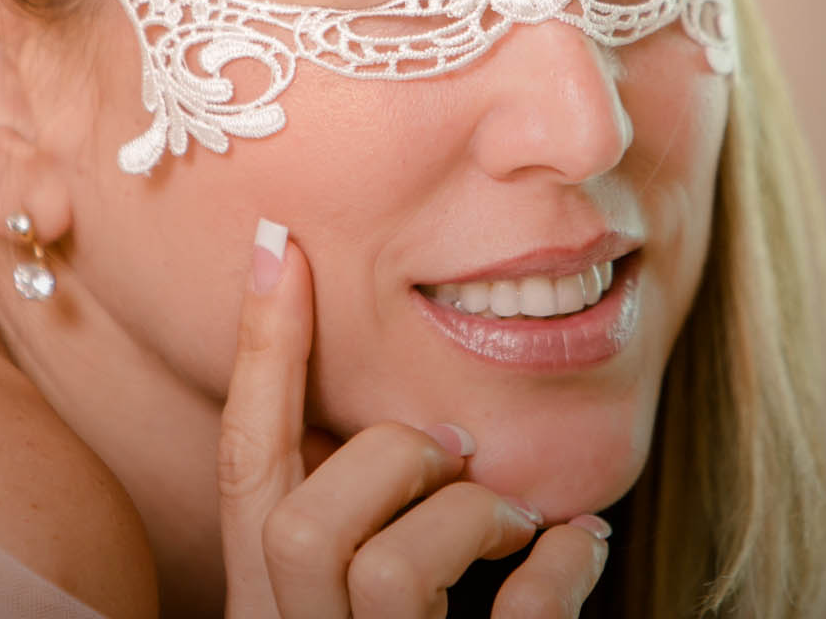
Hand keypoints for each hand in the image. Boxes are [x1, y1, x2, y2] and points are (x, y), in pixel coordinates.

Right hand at [218, 219, 610, 616]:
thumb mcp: (356, 586)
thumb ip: (356, 506)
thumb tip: (411, 415)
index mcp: (269, 605)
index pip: (244, 467)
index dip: (259, 356)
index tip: (280, 243)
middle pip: (298, 526)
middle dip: (389, 463)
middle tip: (456, 453)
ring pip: (387, 571)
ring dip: (468, 518)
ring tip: (519, 520)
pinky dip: (560, 571)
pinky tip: (580, 546)